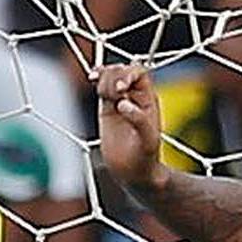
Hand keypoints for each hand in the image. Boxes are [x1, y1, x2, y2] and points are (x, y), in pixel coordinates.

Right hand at [96, 65, 165, 193]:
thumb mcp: (148, 141)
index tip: (120, 88)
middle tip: (111, 95)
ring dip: (104, 79)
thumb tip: (124, 104)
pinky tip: (92, 77)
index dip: (128, 73)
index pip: (139, 73)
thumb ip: (139, 121)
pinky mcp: (107, 107)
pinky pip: (101, 86)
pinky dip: (96, 78)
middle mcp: (135, 96)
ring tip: (104, 97)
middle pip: (122, 70)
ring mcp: (120, 100)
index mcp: (149, 99)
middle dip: (113, 76)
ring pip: (110, 75)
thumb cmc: (146, 158)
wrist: (134, 172)